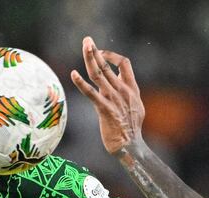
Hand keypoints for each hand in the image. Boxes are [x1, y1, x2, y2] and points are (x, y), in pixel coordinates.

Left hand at [71, 36, 144, 154]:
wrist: (131, 146)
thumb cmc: (131, 129)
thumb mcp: (135, 107)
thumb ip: (126, 92)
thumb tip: (116, 81)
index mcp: (131, 89)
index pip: (124, 64)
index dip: (112, 56)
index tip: (101, 54)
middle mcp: (122, 91)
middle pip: (107, 66)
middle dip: (96, 51)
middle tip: (87, 40)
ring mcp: (113, 99)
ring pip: (99, 74)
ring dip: (90, 58)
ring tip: (84, 46)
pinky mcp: (105, 110)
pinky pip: (91, 93)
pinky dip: (81, 83)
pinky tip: (73, 74)